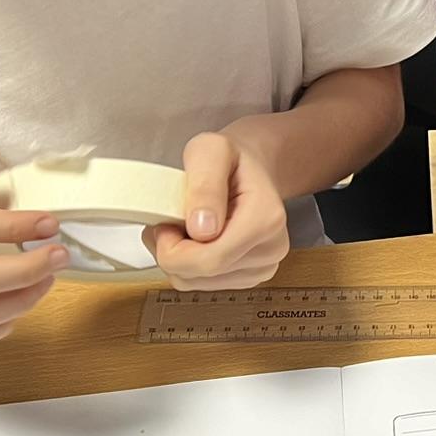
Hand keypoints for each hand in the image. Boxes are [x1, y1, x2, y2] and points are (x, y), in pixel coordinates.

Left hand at [150, 131, 290, 290]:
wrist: (252, 169)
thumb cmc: (231, 159)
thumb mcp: (210, 151)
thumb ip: (204, 185)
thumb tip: (202, 231)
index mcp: (265, 219)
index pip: (210, 260)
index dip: (173, 249)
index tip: (164, 223)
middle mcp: (271, 248)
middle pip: (201, 274)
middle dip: (171, 253)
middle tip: (167, 223)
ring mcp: (264, 266)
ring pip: (198, 283)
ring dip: (179, 260)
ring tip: (182, 228)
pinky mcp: (252, 276)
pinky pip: (204, 285)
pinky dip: (189, 267)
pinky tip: (194, 242)